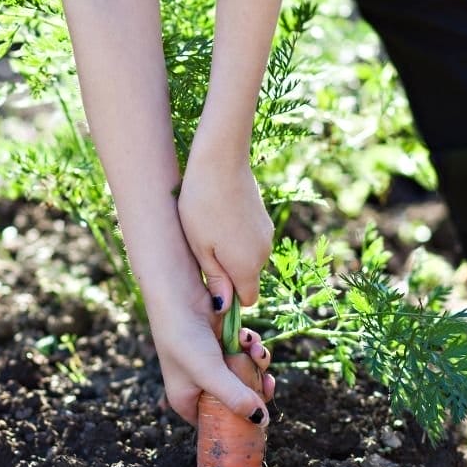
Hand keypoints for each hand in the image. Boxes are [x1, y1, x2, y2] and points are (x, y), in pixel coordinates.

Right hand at [146, 278, 274, 427]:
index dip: (239, 424)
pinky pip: (245, 351)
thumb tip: (261, 421)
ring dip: (255, 362)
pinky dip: (250, 345)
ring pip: (244, 372)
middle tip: (268, 383)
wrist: (177, 293)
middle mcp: (199, 383)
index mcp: (187, 399)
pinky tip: (248, 337)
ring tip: (256, 350)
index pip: (216, 424)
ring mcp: (212, 361)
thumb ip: (235, 398)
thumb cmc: (183, 337)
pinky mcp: (222, 341)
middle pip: (236, 399)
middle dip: (254, 389)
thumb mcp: (210, 372)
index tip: (261, 417)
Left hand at [176, 151, 273, 312]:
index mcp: (247, 266)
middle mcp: (263, 253)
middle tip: (201, 250)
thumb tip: (224, 307)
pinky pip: (250, 238)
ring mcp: (266, 233)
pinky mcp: (263, 217)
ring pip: (248, 256)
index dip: (229, 297)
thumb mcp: (200, 247)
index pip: (247, 300)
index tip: (208, 282)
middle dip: (228, 272)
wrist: (220, 160)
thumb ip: (215, 279)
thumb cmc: (201, 205)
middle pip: (247, 277)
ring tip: (206, 229)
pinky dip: (236, 235)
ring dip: (231, 252)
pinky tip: (217, 215)